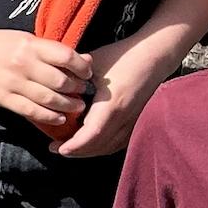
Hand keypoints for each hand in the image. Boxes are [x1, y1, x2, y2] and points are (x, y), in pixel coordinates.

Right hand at [0, 26, 92, 135]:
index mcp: (30, 45)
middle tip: (83, 91)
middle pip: (60, 81)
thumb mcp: (30, 41)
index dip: (82, 67)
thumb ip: (56, 52)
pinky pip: (31, 111)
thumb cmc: (6, 46)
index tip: (86, 73)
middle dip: (77, 88)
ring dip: (68, 105)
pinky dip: (49, 117)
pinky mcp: (4, 98)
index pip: (65, 57)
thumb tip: (87, 61)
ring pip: (48, 98)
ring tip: (77, 106)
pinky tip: (60, 118)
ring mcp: (12, 82)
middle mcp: (22, 63)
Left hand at [55, 34, 171, 157]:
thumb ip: (73, 76)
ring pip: (110, 147)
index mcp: (112, 105)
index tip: (58, 148)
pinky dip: (103, 147)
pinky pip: (119, 142)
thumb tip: (52, 84)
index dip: (74, 145)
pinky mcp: (138, 121)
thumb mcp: (94, 63)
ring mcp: (134, 122)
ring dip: (89, 151)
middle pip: (99, 146)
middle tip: (56, 148)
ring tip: (69, 148)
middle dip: (77, 151)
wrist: (155, 56)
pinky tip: (91, 144)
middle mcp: (125, 118)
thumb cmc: (123, 56)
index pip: (92, 134)